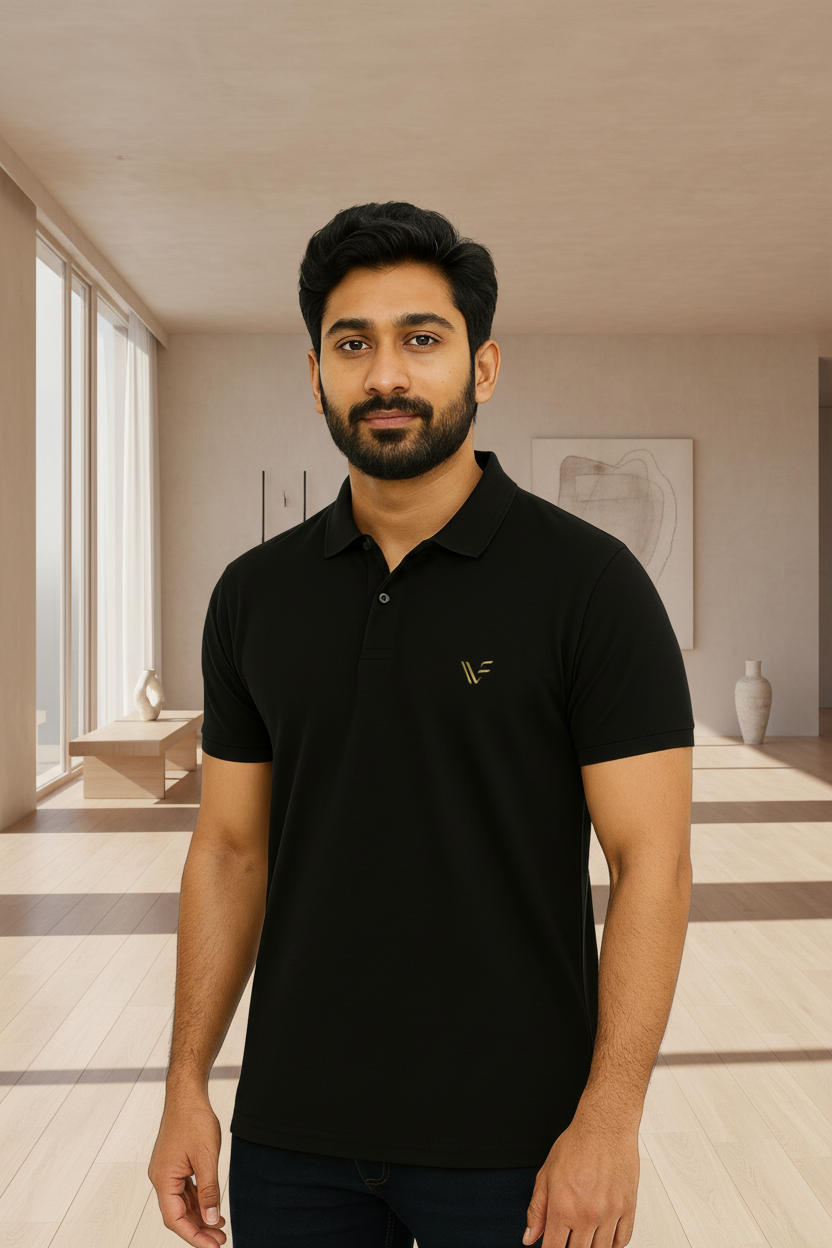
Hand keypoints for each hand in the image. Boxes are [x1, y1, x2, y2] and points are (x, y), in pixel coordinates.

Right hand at [148, 1094, 227, 1245]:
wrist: (187, 1093)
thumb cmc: (194, 1120)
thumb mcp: (207, 1158)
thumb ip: (209, 1191)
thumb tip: (211, 1219)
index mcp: (163, 1178)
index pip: (175, 1219)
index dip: (193, 1236)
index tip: (212, 1246)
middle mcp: (160, 1177)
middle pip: (177, 1213)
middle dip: (198, 1229)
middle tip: (220, 1240)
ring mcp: (166, 1170)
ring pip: (181, 1202)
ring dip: (199, 1215)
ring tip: (219, 1227)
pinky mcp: (174, 1163)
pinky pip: (184, 1189)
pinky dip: (197, 1200)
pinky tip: (212, 1206)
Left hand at [523, 1113, 638, 1247]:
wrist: (605, 1127)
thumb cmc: (576, 1145)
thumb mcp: (546, 1175)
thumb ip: (537, 1209)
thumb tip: (530, 1237)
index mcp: (563, 1206)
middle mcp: (587, 1214)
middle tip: (569, 1239)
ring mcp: (609, 1213)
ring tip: (585, 1238)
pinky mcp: (627, 1208)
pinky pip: (623, 1241)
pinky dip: (613, 1245)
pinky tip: (604, 1238)